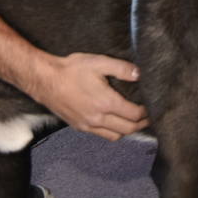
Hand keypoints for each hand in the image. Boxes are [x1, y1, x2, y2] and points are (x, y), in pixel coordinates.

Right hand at [33, 53, 147, 140]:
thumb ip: (121, 68)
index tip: (152, 106)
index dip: (146, 112)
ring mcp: (87, 125)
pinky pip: (101, 135)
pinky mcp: (79, 126)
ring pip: (115, 136)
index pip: (134, 115)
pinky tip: (114, 122)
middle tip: (149, 116)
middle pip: (128, 129)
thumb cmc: (71, 69)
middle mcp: (98, 118)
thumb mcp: (99, 62)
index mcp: (106, 103)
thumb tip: (139, 74)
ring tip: (134, 120)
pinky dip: (112, 132)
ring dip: (127, 130)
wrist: (44, 80)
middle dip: (141, 124)